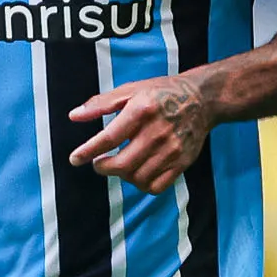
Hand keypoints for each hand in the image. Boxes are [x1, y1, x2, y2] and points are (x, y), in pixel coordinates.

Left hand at [65, 74, 214, 194]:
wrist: (202, 99)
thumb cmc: (161, 93)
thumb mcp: (131, 90)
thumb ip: (101, 103)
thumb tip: (74, 116)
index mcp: (142, 109)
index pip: (109, 138)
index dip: (88, 151)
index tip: (75, 159)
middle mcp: (158, 131)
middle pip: (122, 164)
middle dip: (103, 167)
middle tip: (98, 163)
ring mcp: (172, 149)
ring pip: (137, 178)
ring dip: (122, 176)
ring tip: (120, 165)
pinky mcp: (182, 162)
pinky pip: (156, 186)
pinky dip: (141, 184)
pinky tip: (137, 172)